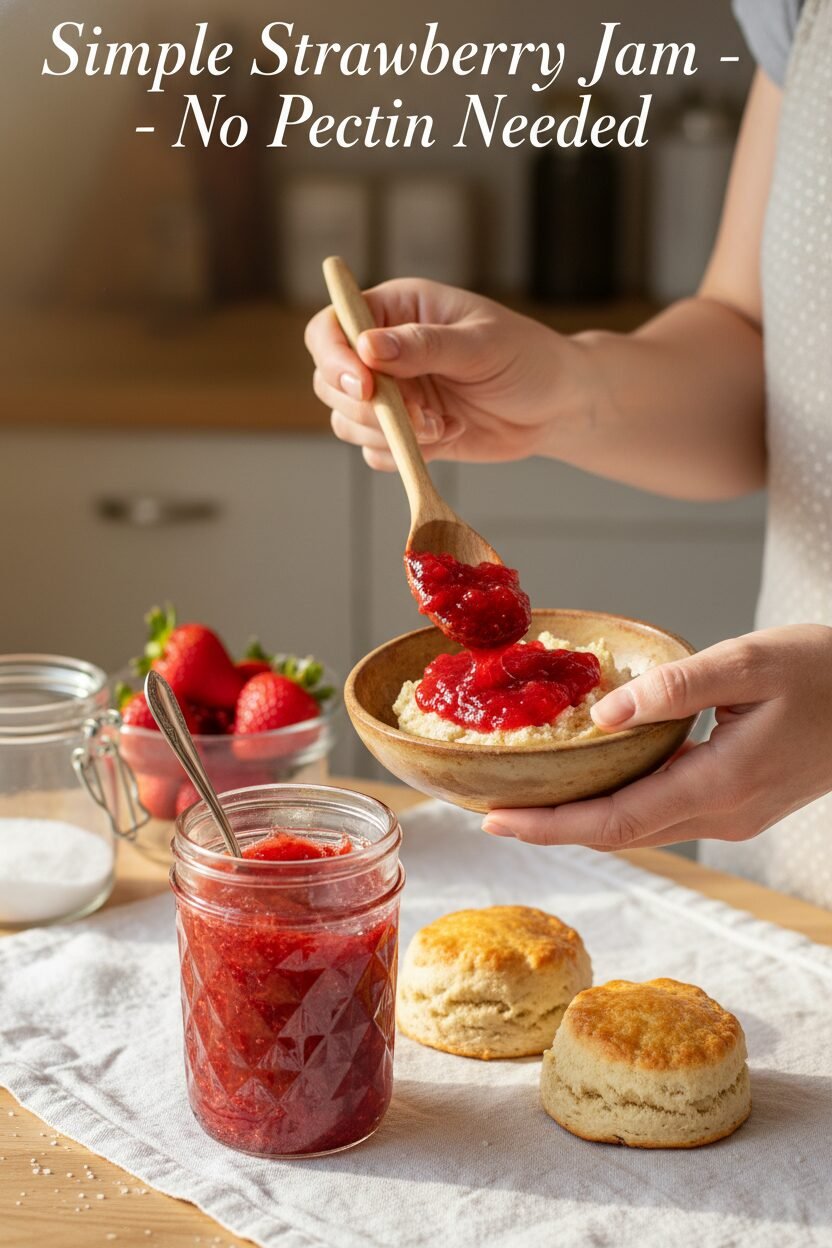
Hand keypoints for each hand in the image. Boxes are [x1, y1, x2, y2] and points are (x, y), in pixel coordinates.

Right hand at [305, 279, 586, 469]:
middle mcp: (384, 351)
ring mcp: (393, 394)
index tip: (365, 386)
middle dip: (366, 408)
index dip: (335, 357)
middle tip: (417, 417)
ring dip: (390, 434)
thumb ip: (424, 346)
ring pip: (347, 422)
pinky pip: (375, 452)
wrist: (556, 405)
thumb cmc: (527, 358)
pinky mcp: (405, 433)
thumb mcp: (481, 344)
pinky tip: (448, 436)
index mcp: (396, 309)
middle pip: (330, 381)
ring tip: (443, 426)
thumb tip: (368, 347)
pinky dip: (405, 455)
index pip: (332, 327)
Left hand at [482, 625, 831, 850]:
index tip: (494, 820)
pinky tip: (591, 783)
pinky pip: (663, 814)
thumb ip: (673, 689)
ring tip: (526, 800)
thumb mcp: (748, 661)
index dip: (550, 826)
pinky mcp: (740, 803)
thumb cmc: (826, 670)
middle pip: (619, 834)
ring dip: (582, 820)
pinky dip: (617, 805)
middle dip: (552, 828)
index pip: (616, 820)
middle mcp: (724, 813)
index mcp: (722, 783)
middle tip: (489, 811)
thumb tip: (603, 716)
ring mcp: (734, 815)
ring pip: (640, 829)